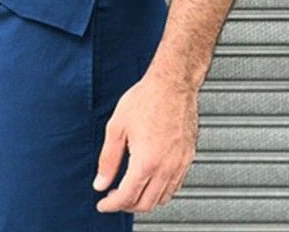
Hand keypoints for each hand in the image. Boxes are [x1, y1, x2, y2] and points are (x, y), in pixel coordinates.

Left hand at [92, 70, 198, 213]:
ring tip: (129, 189)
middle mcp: (166, 167)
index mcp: (146, 161)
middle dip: (126, 205)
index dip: (111, 204)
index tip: (102, 203)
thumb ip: (108, 159)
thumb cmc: (146, 98)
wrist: (173, 83)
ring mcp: (180, 164)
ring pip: (162, 198)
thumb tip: (100, 182)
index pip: (127, 197)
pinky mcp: (188, 158)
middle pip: (145, 204)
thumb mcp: (117, 127)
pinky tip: (149, 180)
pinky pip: (175, 186)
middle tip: (113, 196)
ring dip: (144, 200)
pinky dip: (160, 191)